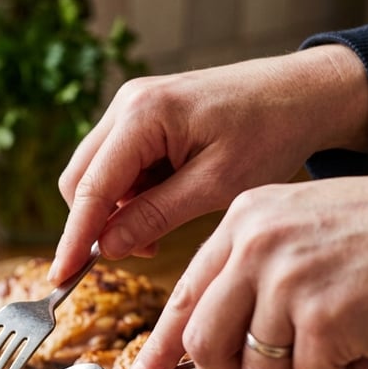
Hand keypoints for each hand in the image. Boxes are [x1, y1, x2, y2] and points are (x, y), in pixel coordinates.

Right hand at [49, 45, 367, 283]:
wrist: (304, 93)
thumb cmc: (271, 131)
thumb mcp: (216, 185)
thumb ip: (156, 216)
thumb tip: (107, 247)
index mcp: (144, 114)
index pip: (90, 187)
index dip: (75, 237)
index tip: (63, 276)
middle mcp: (128, 104)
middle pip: (80, 180)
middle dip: (98, 222)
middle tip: (143, 251)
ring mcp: (132, 107)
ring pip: (95, 175)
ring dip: (118, 210)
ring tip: (166, 225)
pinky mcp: (142, 117)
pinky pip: (117, 166)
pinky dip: (132, 194)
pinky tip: (169, 202)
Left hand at [124, 170, 367, 368]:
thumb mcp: (300, 231)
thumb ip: (250, 275)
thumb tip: (207, 343)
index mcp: (244, 219)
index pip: (185, 293)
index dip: (160, 344)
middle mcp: (257, 244)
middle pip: (203, 339)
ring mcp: (287, 278)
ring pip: (255, 367)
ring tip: (337, 343)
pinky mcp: (324, 315)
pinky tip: (364, 345)